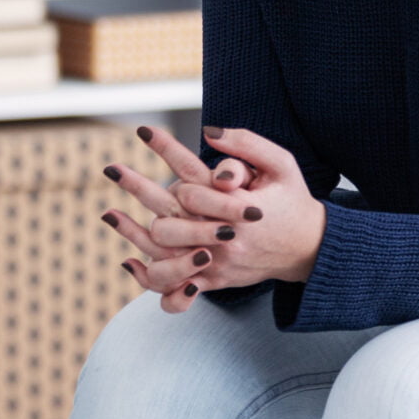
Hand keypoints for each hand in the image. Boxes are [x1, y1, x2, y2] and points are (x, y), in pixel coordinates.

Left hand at [99, 124, 325, 310]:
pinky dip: (151, 278)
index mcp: (241, 208)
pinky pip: (177, 287)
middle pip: (170, 221)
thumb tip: (208, 131)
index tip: (143, 130)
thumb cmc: (294, 200)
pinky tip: (129, 261)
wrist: (310, 249)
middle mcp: (226, 239)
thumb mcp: (282, 165)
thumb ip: (248, 144)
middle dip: (138, 189)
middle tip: (111, 168)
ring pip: (166, 255)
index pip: (193, 187)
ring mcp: (219, 263)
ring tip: (108, 213)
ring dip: (133, 233)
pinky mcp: (215, 280)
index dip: (168, 157)